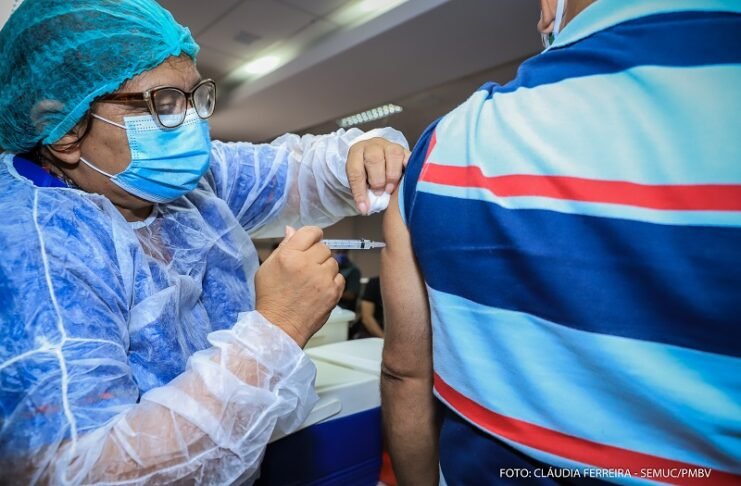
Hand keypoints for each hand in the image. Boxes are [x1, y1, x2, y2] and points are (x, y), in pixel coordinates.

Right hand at [255, 226, 344, 347]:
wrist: (279, 327)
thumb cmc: (271, 297)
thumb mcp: (268, 268)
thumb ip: (283, 247)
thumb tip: (292, 229)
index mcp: (289, 255)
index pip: (310, 232)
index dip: (312, 236)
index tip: (311, 243)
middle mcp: (307, 264)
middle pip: (324, 247)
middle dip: (317, 255)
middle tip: (307, 268)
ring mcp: (322, 279)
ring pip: (333, 262)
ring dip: (325, 269)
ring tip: (312, 281)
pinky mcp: (332, 292)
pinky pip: (340, 278)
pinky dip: (332, 282)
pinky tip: (319, 290)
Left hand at [347, 137, 410, 214]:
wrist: (379, 156)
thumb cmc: (368, 172)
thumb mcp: (361, 180)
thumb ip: (363, 192)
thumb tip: (366, 209)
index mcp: (356, 153)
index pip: (355, 171)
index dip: (359, 191)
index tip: (364, 207)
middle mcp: (372, 146)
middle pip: (374, 159)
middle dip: (377, 180)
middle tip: (379, 192)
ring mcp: (389, 146)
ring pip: (393, 155)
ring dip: (392, 175)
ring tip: (390, 189)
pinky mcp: (404, 150)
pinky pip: (408, 157)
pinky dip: (407, 169)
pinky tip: (405, 180)